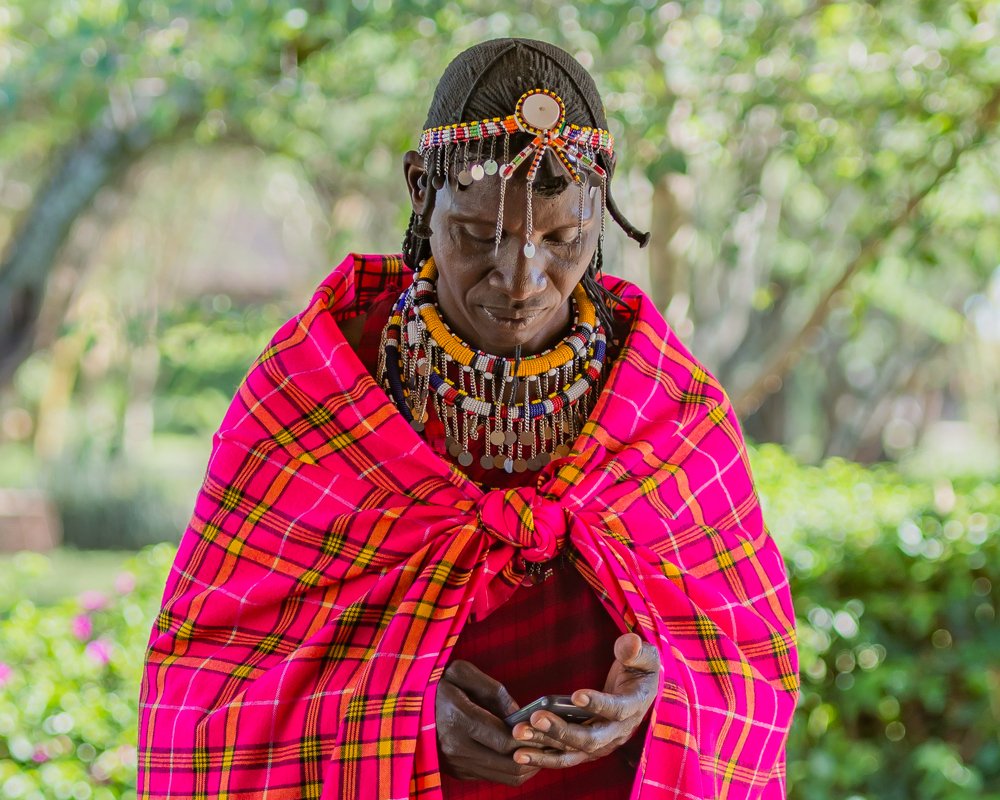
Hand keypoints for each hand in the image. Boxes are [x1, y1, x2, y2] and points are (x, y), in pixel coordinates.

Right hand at [436, 659, 544, 785]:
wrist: (404, 704)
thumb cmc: (435, 682)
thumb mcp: (461, 672)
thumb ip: (494, 690)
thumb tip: (519, 715)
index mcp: (458, 719)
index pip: (505, 740)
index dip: (533, 737)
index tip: (548, 727)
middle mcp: (456, 748)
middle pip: (510, 764)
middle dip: (537, 755)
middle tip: (554, 741)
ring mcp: (456, 764)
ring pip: (505, 777)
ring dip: (529, 766)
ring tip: (543, 748)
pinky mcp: (456, 772)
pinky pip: (493, 778)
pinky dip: (512, 769)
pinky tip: (522, 752)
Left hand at [510, 633, 658, 768]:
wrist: (639, 691)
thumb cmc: (639, 669)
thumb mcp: (645, 656)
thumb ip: (636, 651)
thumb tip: (629, 643)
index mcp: (633, 707)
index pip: (616, 710)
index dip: (598, 704)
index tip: (576, 695)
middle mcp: (617, 733)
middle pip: (589, 739)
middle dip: (561, 730)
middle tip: (536, 717)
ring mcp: (601, 745)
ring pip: (572, 752)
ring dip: (545, 744)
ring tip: (519, 733)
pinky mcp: (586, 750)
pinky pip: (563, 757)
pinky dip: (542, 757)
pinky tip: (518, 753)